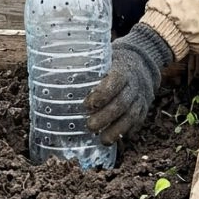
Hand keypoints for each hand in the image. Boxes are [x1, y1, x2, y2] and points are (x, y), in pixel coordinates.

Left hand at [86, 23, 173, 143]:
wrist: (142, 63)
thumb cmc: (114, 62)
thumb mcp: (104, 57)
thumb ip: (86, 65)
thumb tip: (55, 70)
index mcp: (123, 69)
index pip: (116, 80)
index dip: (103, 93)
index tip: (88, 104)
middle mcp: (134, 85)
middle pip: (122, 103)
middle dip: (106, 117)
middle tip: (89, 125)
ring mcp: (140, 99)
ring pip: (131, 116)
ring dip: (116, 130)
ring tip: (103, 140)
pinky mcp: (143, 110)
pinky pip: (136, 124)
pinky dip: (125, 133)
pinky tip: (113, 140)